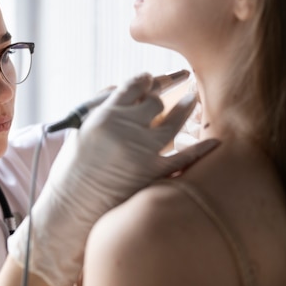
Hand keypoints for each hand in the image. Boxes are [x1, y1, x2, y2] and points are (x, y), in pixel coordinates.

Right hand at [8, 73, 219, 285]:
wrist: (70, 207)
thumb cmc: (71, 169)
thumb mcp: (80, 131)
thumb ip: (102, 110)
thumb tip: (125, 92)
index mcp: (103, 115)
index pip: (132, 86)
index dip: (145, 80)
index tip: (151, 78)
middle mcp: (124, 128)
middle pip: (154, 102)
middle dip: (163, 94)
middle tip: (173, 88)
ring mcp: (140, 150)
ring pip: (174, 121)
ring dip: (186, 107)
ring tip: (194, 98)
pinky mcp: (151, 173)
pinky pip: (184, 157)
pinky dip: (201, 149)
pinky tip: (214, 141)